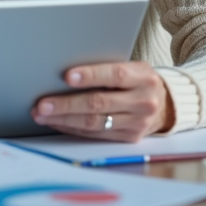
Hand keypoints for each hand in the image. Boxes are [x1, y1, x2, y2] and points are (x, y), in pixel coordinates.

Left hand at [32, 61, 173, 142]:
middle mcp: (143, 101)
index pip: (115, 75)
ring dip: (63, 119)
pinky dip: (72, 128)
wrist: (164, 104)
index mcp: (143, 77)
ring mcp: (137, 122)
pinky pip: (95, 134)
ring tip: (41, 114)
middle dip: (66, 104)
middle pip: (99, 103)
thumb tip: (64, 73)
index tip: (67, 76)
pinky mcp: (129, 138)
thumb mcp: (131, 68)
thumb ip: (105, 68)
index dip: (90, 75)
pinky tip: (57, 122)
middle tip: (42, 104)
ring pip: (94, 122)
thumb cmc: (137, 81)